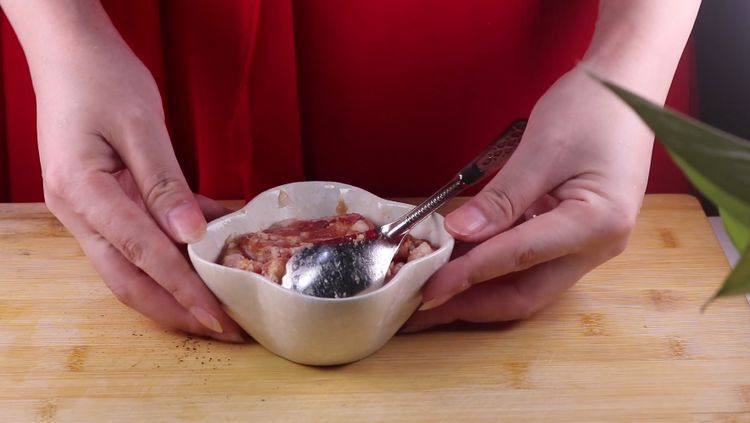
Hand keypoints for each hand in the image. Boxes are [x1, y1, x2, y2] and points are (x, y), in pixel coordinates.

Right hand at [36, 34, 244, 341]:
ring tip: (216, 307)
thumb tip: (190, 235)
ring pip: (131, 267)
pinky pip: (137, 239)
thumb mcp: (140, 125)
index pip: (143, 255)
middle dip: (176, 310)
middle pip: (128, 279)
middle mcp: (77, 212)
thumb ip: (165, 182)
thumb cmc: (101, 78)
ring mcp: (85, 210)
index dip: (184, 290)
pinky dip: (171, 252)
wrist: (68, 52)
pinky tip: (207, 252)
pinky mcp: (101, 202)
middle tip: (223, 328)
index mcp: (83, 192)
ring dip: (173, 291)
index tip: (218, 318)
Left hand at [404, 65, 651, 331]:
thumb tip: (458, 233)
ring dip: (479, 292)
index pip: (519, 258)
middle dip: (470, 305)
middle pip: (526, 294)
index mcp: (597, 223)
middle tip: (422, 310)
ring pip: (527, 285)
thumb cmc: (591, 107)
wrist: (627, 86)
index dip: (468, 274)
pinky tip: (461, 266)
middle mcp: (598, 247)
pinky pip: (531, 265)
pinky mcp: (575, 237)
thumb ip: (501, 197)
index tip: (427, 287)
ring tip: (433, 295)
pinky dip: (494, 270)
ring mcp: (589, 246)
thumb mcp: (541, 149)